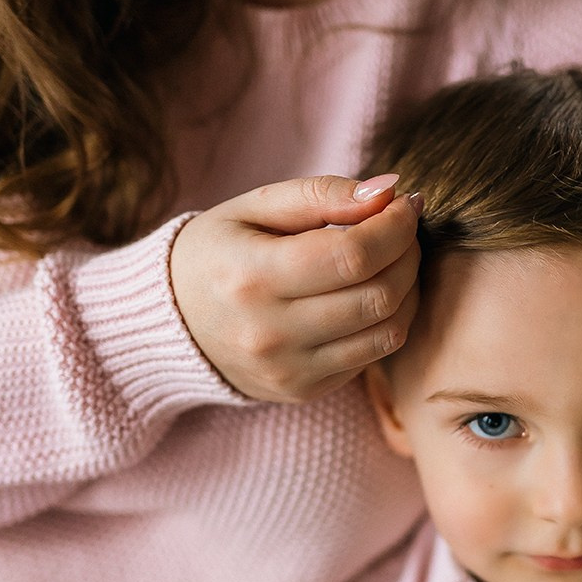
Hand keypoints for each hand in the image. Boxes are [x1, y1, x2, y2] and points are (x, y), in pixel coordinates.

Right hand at [170, 173, 420, 401]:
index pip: (353, 256)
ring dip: (409, 288)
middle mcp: (270, 333)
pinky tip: (375, 291)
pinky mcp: (304, 391)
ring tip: (397, 257)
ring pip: (387, 331)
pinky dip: (389, 319)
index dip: (395, 227)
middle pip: (378, 295)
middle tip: (405, 228)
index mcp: (253, 277)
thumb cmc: (220, 252)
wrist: (173, 322)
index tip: (406, 203)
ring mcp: (289, 370)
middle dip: (408, 254)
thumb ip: (322, 194)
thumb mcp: (256, 207)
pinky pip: (372, 356)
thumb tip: (388, 190)